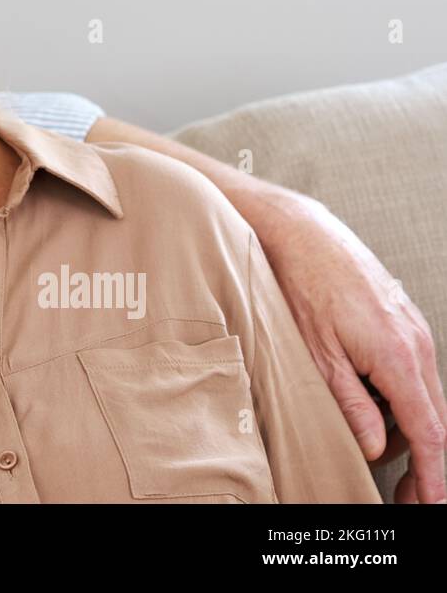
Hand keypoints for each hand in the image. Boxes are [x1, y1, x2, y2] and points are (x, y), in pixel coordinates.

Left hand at [252, 188, 446, 503]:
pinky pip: (412, 374)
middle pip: (432, 419)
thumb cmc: (303, 287)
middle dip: (427, 464)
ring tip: (392, 464)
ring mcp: (414, 331)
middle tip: (409, 500)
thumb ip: (349, 404)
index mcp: (398, 357)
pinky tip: (379, 412)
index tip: (433, 503)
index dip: (434, 474)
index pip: (428, 431)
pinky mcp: (403, 322)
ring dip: (413, 433)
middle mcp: (416, 345)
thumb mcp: (316, 354)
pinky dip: (403, 401)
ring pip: (423, 396)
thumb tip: (373, 448)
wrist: (304, 233)